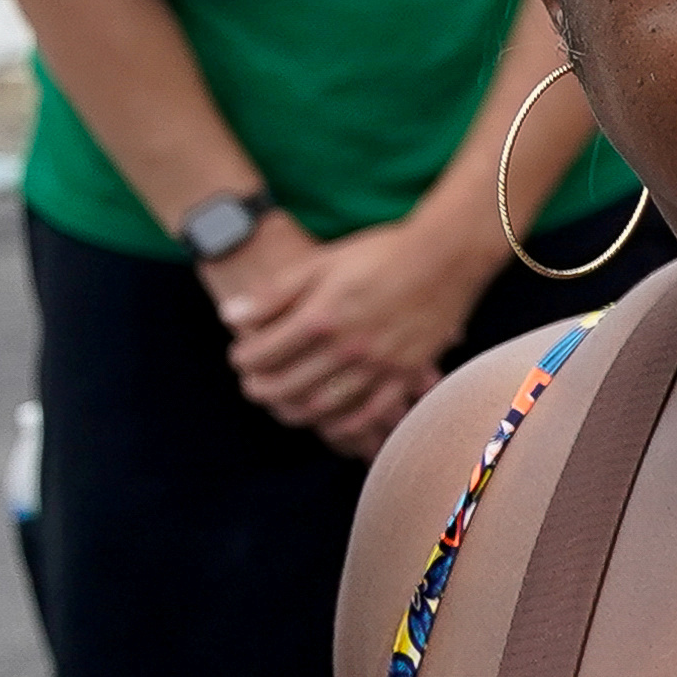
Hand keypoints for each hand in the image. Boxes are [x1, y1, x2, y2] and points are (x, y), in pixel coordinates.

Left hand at [211, 217, 476, 455]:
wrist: (446, 255)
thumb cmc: (380, 252)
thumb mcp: (321, 262)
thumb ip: (274, 293)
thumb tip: (230, 317)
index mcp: (321, 316)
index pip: (264, 352)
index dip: (243, 359)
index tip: (239, 358)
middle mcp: (347, 347)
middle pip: (287, 385)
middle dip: (261, 389)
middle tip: (253, 387)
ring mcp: (379, 364)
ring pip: (324, 405)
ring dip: (294, 410)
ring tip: (282, 404)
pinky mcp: (406, 373)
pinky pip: (372, 412)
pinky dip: (345, 424)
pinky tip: (330, 422)